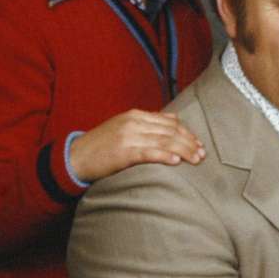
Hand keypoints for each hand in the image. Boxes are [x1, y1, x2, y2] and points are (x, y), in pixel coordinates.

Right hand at [69, 110, 204, 181]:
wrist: (75, 156)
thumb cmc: (102, 144)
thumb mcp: (124, 126)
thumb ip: (148, 122)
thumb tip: (173, 117)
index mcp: (135, 115)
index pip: (169, 122)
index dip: (187, 133)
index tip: (198, 143)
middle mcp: (134, 123)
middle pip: (170, 132)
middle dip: (189, 142)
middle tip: (203, 154)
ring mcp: (128, 137)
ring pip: (164, 142)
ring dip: (183, 151)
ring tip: (196, 160)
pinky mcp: (122, 152)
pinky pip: (148, 153)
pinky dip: (164, 156)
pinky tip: (176, 161)